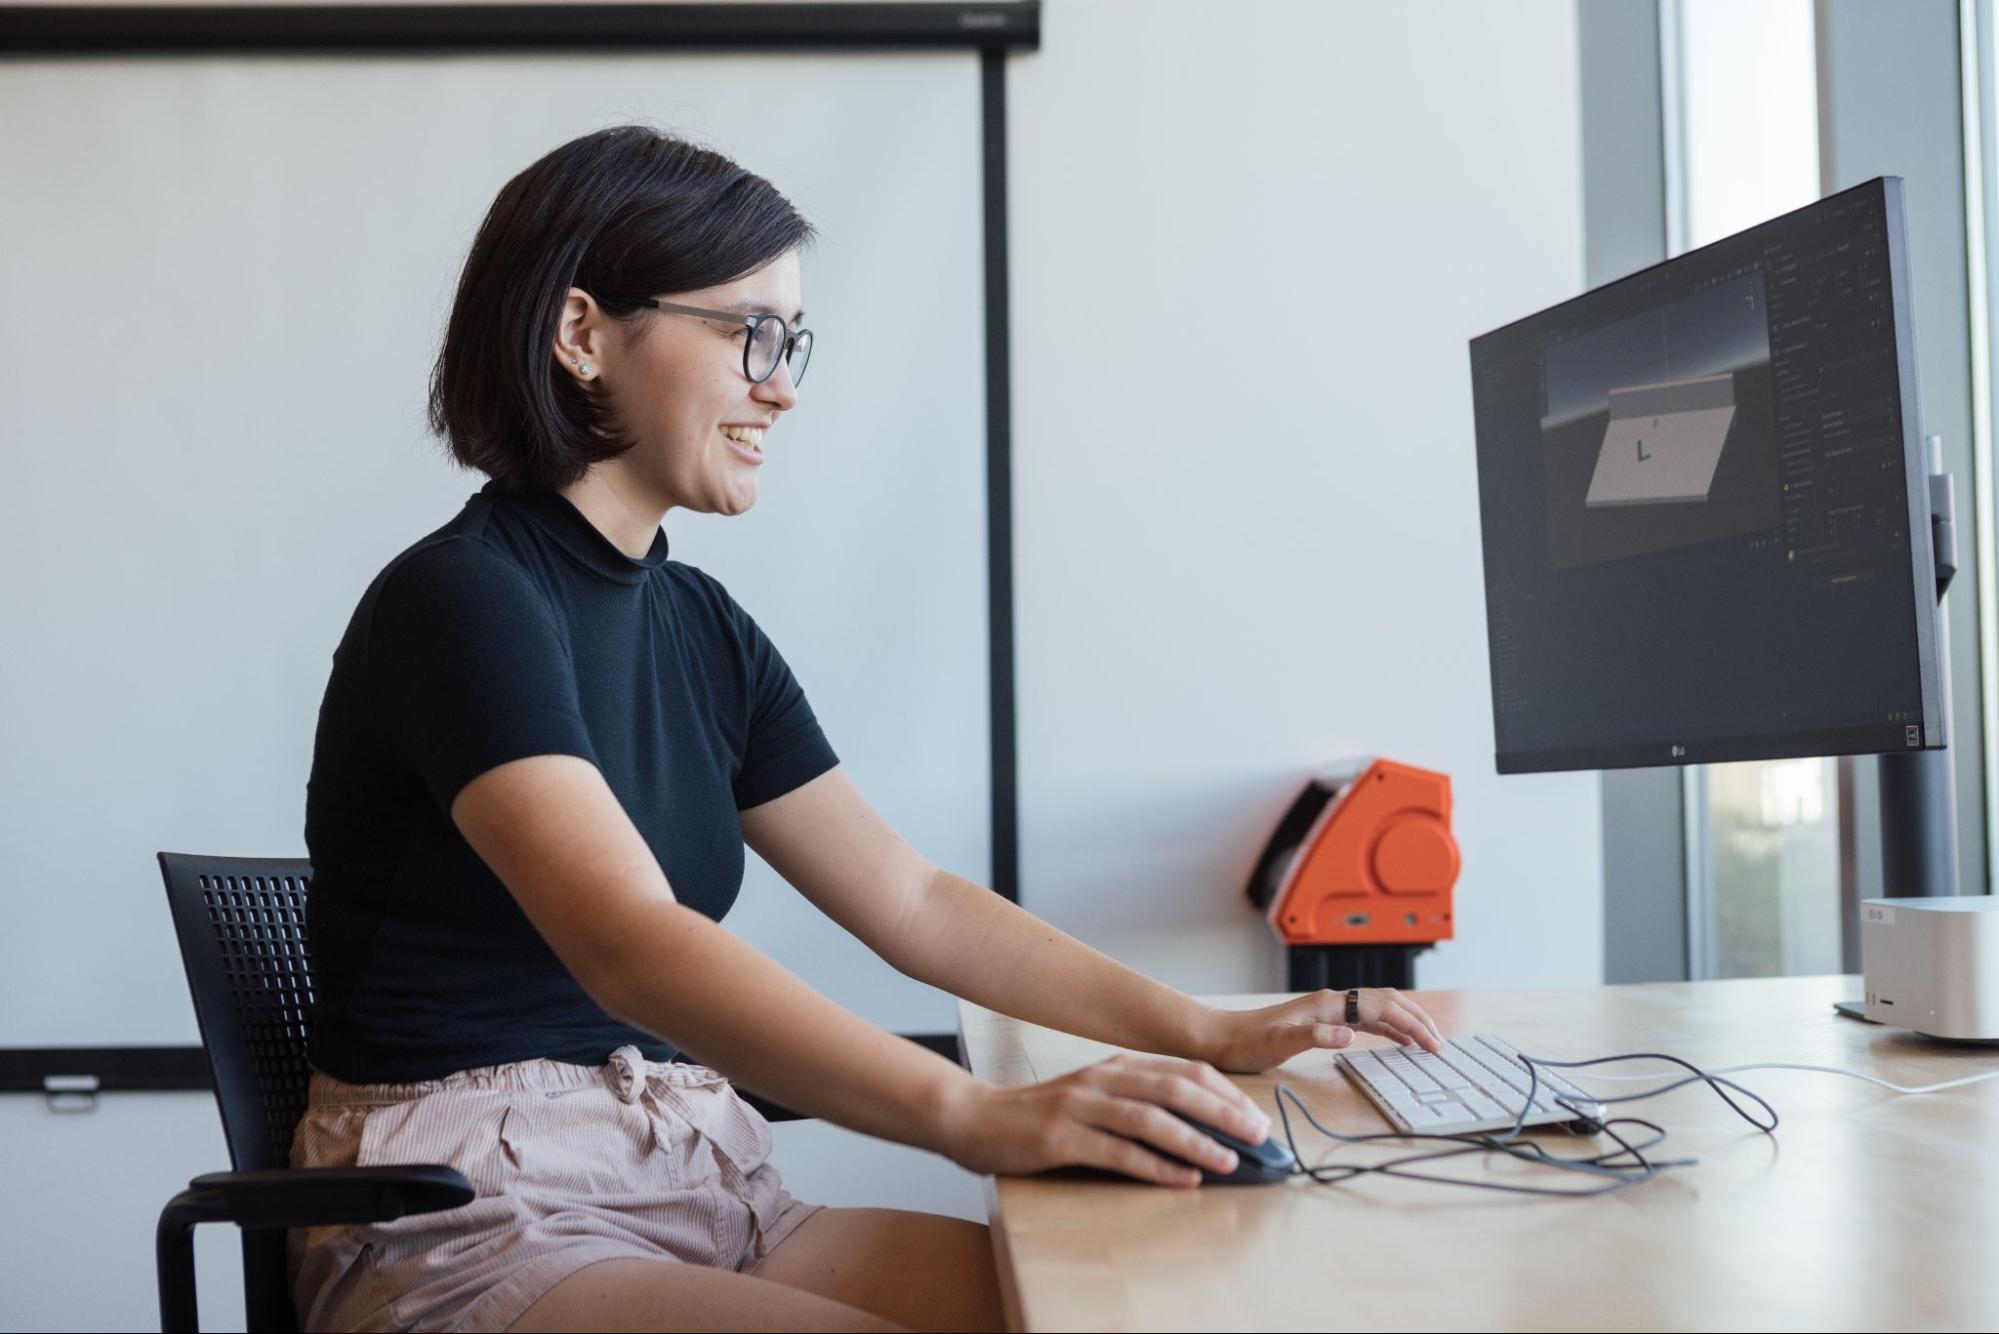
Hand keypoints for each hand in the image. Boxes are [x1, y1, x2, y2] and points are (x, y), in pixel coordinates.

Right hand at [936, 1053, 1273, 1187]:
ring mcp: (1080, 1106)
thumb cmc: (1040, 1115)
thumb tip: (1196, 1129)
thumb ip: (1136, 1104)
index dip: (1224, 1092)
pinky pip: (1118, 1153)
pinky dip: (1156, 1167)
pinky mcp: (1062, 1138)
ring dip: (1196, 1140)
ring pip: (1150, 1119)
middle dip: (1223, 1111)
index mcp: (1115, 1065)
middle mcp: (1102, 1079)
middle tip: (1258, 1135)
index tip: (1256, 1116)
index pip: (1183, 1069)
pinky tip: (1183, 1180)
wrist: (976, 1119)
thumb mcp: (1093, 1097)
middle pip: (1175, 1088)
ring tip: (1229, 1160)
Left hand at [1202, 987, 1445, 1072]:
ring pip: (1378, 1010)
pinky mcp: (1323, 1022)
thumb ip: (1314, 1036)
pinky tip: (1396, 1041)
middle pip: (1386, 1002)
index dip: (1410, 1024)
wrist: (1222, 1038)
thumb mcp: (1279, 1042)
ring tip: (1428, 1043)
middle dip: (1416, 1020)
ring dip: (1405, 1023)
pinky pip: (1366, 1021)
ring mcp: (1328, 1011)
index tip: (1432, 1044)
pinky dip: (1388, 1029)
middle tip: (1439, 1044)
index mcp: (1327, 1004)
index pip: (1381, 1007)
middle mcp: (1331, 1002)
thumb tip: (1350, 1034)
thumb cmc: (1247, 1041)